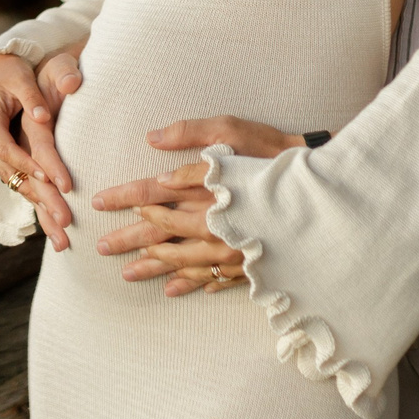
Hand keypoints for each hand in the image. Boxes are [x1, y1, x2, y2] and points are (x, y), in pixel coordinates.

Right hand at [0, 53, 74, 250]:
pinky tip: (54, 229)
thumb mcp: (21, 75)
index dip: (31, 165)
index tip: (55, 180)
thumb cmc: (12, 70)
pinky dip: (37, 205)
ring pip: (17, 186)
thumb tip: (43, 116)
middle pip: (14, 176)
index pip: (9, 148)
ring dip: (40, 211)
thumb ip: (32, 94)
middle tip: (65, 222)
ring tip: (63, 238)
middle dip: (40, 200)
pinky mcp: (7, 160)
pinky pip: (20, 186)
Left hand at [88, 115, 302, 296]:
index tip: (97, 202)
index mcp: (202, 190)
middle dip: (127, 241)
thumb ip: (189, 134)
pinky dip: (192, 283)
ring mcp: (230, 248)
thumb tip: (152, 139)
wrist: (322, 190)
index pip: (151, 195)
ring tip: (127, 274)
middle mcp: (212, 223)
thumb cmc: (274, 152)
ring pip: (182, 262)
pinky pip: (214, 277)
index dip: (122, 198)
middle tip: (100, 248)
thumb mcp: (232, 129)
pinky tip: (175, 290)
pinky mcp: (248, 263)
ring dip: (153, 267)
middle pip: (159, 235)